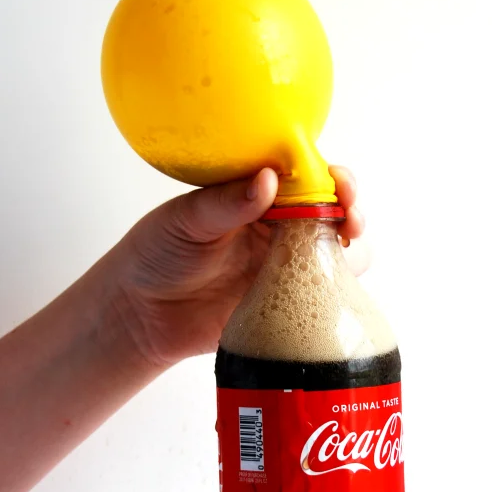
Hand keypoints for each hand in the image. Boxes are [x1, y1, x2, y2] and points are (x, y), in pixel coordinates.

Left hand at [116, 166, 365, 368]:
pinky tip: (330, 292)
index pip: (307, 178)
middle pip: (333, 214)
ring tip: (343, 255)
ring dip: (353, 252)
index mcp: (257, 198)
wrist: (139, 314)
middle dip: (352, 212)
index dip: (332, 178)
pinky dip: (337, 294)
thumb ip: (225, 202)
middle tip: (350, 219)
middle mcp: (277, 230)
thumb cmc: (155, 255)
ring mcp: (283, 270)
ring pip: (338, 256)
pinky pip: (321, 299)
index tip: (339, 183)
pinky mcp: (283, 307)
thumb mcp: (184, 220)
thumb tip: (267, 179)